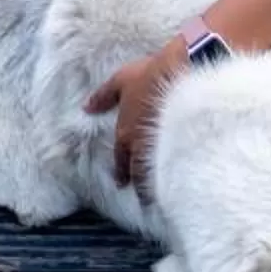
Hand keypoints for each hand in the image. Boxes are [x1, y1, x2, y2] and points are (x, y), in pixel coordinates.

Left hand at [83, 37, 186, 193]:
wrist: (182, 74)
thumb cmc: (149, 75)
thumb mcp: (122, 80)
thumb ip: (104, 96)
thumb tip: (86, 108)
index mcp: (126, 134)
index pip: (121, 161)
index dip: (122, 172)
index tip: (122, 183)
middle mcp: (142, 148)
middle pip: (139, 174)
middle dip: (140, 186)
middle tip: (144, 197)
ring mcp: (163, 150)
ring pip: (158, 176)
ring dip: (158, 186)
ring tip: (163, 196)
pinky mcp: (184, 149)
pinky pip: (178, 169)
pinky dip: (177, 177)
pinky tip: (183, 182)